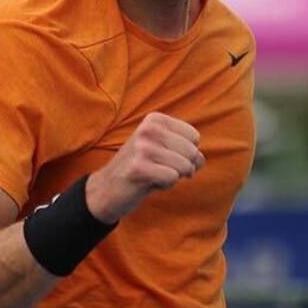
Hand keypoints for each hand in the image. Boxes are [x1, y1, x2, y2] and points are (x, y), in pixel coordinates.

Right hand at [85, 112, 204, 223]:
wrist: (108, 188)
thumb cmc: (142, 168)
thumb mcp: (162, 148)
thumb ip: (186, 148)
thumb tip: (199, 160)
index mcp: (154, 120)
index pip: (194, 136)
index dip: (186, 153)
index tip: (166, 157)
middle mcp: (148, 129)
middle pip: (192, 151)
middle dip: (183, 167)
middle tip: (160, 169)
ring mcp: (142, 147)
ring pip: (184, 166)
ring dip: (173, 177)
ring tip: (153, 174)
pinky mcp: (138, 168)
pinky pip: (172, 178)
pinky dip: (165, 185)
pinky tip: (148, 182)